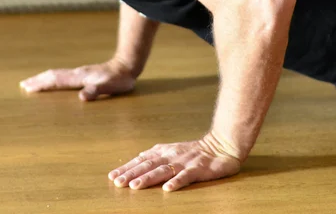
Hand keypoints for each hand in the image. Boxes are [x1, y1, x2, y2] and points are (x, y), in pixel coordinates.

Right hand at [19, 58, 136, 100]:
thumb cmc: (120, 79)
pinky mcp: (86, 74)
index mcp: (79, 77)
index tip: (27, 87)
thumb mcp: (109, 87)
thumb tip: (82, 97)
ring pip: (58, 74)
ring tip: (34, 82)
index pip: (56, 80)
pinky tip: (56, 82)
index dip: (42, 84)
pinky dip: (55, 78)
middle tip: (24, 85)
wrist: (127, 66)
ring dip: (45, 78)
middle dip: (38, 80)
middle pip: (53, 75)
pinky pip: (65, 76)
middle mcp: (77, 73)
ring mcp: (81, 72)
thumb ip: (96, 91)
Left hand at [108, 132, 241, 191]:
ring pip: (164, 170)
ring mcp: (185, 162)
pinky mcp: (199, 168)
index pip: (143, 160)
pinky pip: (186, 176)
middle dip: (132, 174)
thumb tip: (137, 158)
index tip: (113, 176)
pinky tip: (168, 189)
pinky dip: (177, 181)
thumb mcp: (174, 150)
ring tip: (135, 186)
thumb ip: (157, 155)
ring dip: (148, 178)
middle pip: (149, 165)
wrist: (222, 146)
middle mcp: (173, 155)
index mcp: (165, 151)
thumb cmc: (197, 151)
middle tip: (118, 183)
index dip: (128, 168)